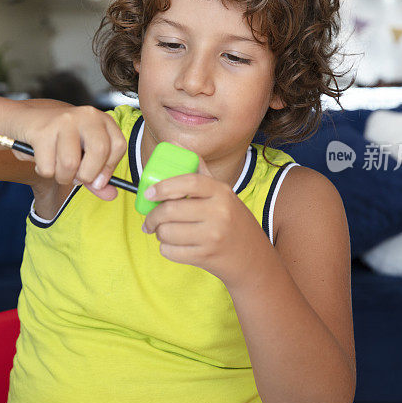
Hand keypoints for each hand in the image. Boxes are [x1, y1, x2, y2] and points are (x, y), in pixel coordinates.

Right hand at [13, 104, 126, 199]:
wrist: (25, 120)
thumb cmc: (60, 141)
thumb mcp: (83, 155)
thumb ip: (98, 176)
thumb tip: (111, 195)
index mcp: (101, 120)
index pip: (118, 146)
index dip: (108, 168)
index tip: (98, 180)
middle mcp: (86, 116)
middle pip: (99, 151)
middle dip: (87, 174)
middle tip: (76, 176)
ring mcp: (63, 121)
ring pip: (70, 164)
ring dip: (63, 177)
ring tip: (57, 167)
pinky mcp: (42, 131)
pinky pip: (48, 168)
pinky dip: (44, 171)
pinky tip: (42, 159)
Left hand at [141, 153, 272, 289]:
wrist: (252, 258)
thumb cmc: (231, 221)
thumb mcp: (223, 194)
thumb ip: (199, 171)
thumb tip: (175, 144)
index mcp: (221, 192)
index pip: (189, 182)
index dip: (164, 186)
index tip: (149, 192)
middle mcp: (219, 212)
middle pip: (171, 209)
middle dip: (152, 216)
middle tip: (149, 220)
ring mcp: (213, 236)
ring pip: (167, 232)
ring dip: (159, 233)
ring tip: (163, 232)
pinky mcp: (206, 256)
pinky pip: (171, 251)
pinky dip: (166, 249)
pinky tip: (173, 246)